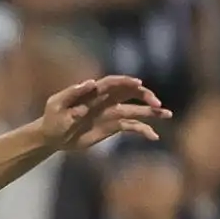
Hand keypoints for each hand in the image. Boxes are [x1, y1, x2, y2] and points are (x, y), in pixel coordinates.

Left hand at [40, 76, 169, 151]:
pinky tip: (154, 136)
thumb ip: (73, 93)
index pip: (114, 83)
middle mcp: (107, 101)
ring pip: (136, 110)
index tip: (139, 84)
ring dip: (152, 112)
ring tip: (168, 115)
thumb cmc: (51, 118)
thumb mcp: (56, 104)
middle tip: (156, 104)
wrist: (52, 136)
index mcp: (95, 92)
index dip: (127, 82)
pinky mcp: (113, 127)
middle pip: (131, 93)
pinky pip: (131, 127)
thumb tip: (91, 83)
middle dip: (146, 96)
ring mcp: (112, 113)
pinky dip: (143, 130)